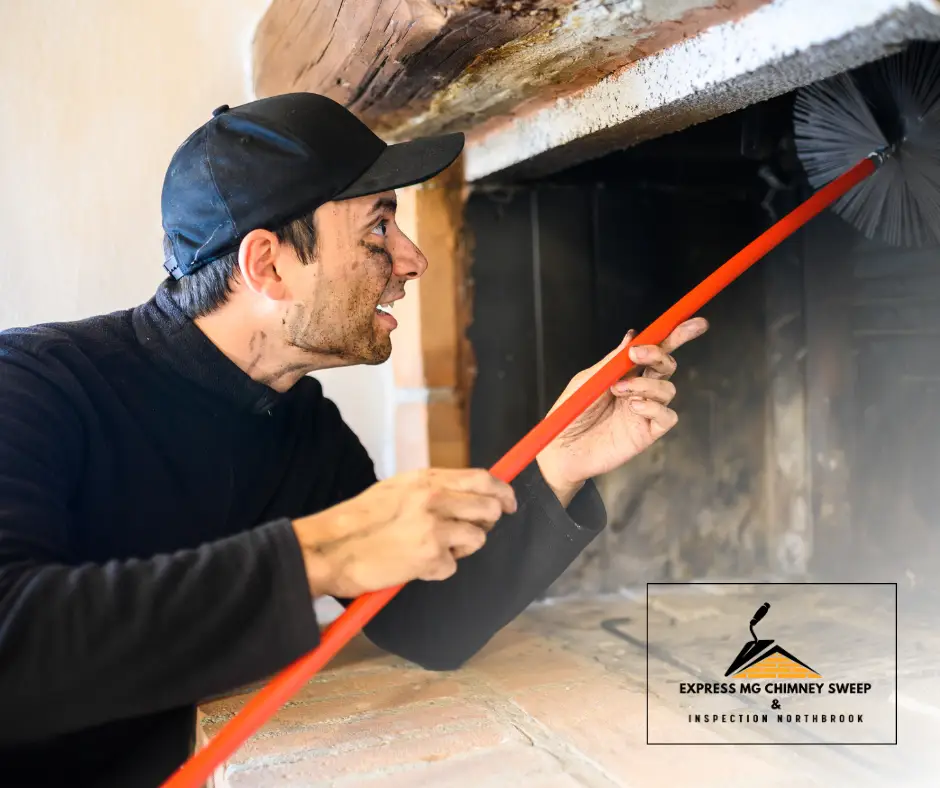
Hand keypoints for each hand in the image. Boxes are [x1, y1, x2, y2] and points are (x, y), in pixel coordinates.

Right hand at [292, 468, 516, 597]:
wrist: (331, 548)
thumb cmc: (360, 520)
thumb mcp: (397, 489)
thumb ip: (432, 488)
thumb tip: (468, 493)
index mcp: (426, 479)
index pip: (481, 478)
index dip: (502, 490)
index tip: (509, 502)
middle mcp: (434, 498)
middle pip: (489, 508)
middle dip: (487, 523)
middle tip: (468, 532)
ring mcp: (434, 527)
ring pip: (478, 539)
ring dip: (461, 549)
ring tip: (432, 550)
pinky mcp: (430, 556)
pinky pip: (453, 566)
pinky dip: (437, 570)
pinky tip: (415, 565)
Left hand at [536, 318, 707, 505]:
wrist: (562, 448)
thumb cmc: (571, 413)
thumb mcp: (587, 380)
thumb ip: (612, 361)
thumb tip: (632, 337)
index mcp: (626, 373)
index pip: (655, 350)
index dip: (676, 335)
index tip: (692, 323)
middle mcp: (640, 389)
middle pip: (667, 365)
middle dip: (659, 354)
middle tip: (637, 356)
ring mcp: (645, 411)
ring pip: (668, 389)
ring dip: (645, 384)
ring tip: (619, 390)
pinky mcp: (647, 432)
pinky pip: (667, 416)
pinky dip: (654, 407)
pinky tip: (634, 407)